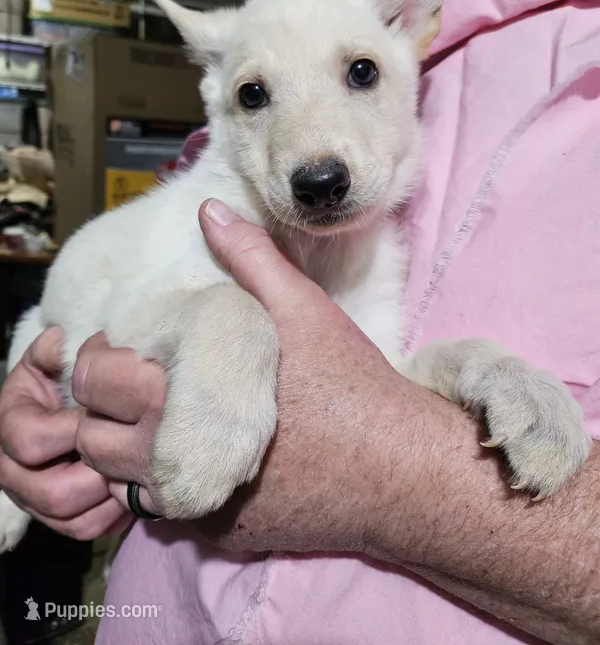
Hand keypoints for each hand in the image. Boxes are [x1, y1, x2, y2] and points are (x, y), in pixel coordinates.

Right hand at [0, 327, 129, 539]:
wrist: (70, 399)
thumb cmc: (64, 375)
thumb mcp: (55, 356)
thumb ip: (56, 349)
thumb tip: (62, 344)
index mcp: (9, 425)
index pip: (29, 443)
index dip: (72, 430)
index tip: (102, 413)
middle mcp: (14, 470)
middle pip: (52, 494)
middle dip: (96, 472)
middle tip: (127, 449)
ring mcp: (35, 498)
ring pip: (71, 520)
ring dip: (108, 497)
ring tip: (134, 469)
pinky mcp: (60, 517)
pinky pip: (87, 529)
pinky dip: (114, 514)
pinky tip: (131, 487)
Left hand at [73, 198, 430, 555]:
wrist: (398, 469)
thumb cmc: (348, 382)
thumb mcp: (302, 307)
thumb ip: (249, 256)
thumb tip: (208, 209)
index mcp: (181, 394)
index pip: (94, 383)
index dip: (96, 362)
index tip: (120, 350)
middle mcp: (176, 459)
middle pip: (94, 441)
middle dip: (102, 409)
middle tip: (132, 385)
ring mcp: (197, 507)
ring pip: (119, 485)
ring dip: (125, 452)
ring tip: (157, 419)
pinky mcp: (220, 535)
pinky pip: (162, 514)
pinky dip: (164, 485)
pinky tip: (195, 454)